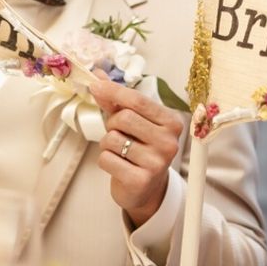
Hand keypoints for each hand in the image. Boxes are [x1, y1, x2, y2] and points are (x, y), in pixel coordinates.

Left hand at [90, 76, 183, 226]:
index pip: (138, 101)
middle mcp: (169, 142)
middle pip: (124, 118)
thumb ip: (116, 100)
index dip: (113, 91)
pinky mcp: (141, 180)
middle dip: (112, 124)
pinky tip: (118, 165)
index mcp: (171, 123)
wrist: (146, 189)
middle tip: (117, 133)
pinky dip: (105, 160)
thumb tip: (97, 75)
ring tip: (120, 151)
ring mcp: (156, 163)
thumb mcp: (133, 122)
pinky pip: (106, 159)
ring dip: (107, 144)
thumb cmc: (140, 149)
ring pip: (112, 139)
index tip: (95, 85)